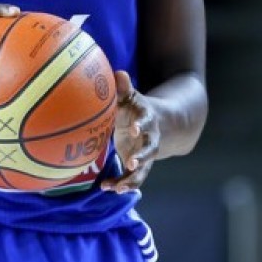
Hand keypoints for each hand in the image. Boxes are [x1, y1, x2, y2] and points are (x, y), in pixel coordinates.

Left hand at [101, 71, 158, 192]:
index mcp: (148, 120)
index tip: (133, 129)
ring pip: (143, 170)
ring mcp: (145, 154)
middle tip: (132, 163)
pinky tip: (106, 188)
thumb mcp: (131, 97)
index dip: (141, 125)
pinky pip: (132, 177)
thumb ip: (124, 88)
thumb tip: (118, 72)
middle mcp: (150, 139)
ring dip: (131, 180)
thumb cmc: (135, 108)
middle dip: (143, 156)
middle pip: (151, 149)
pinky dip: (120, 183)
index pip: (146, 122)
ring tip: (117, 189)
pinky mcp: (138, 165)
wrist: (155, 123)